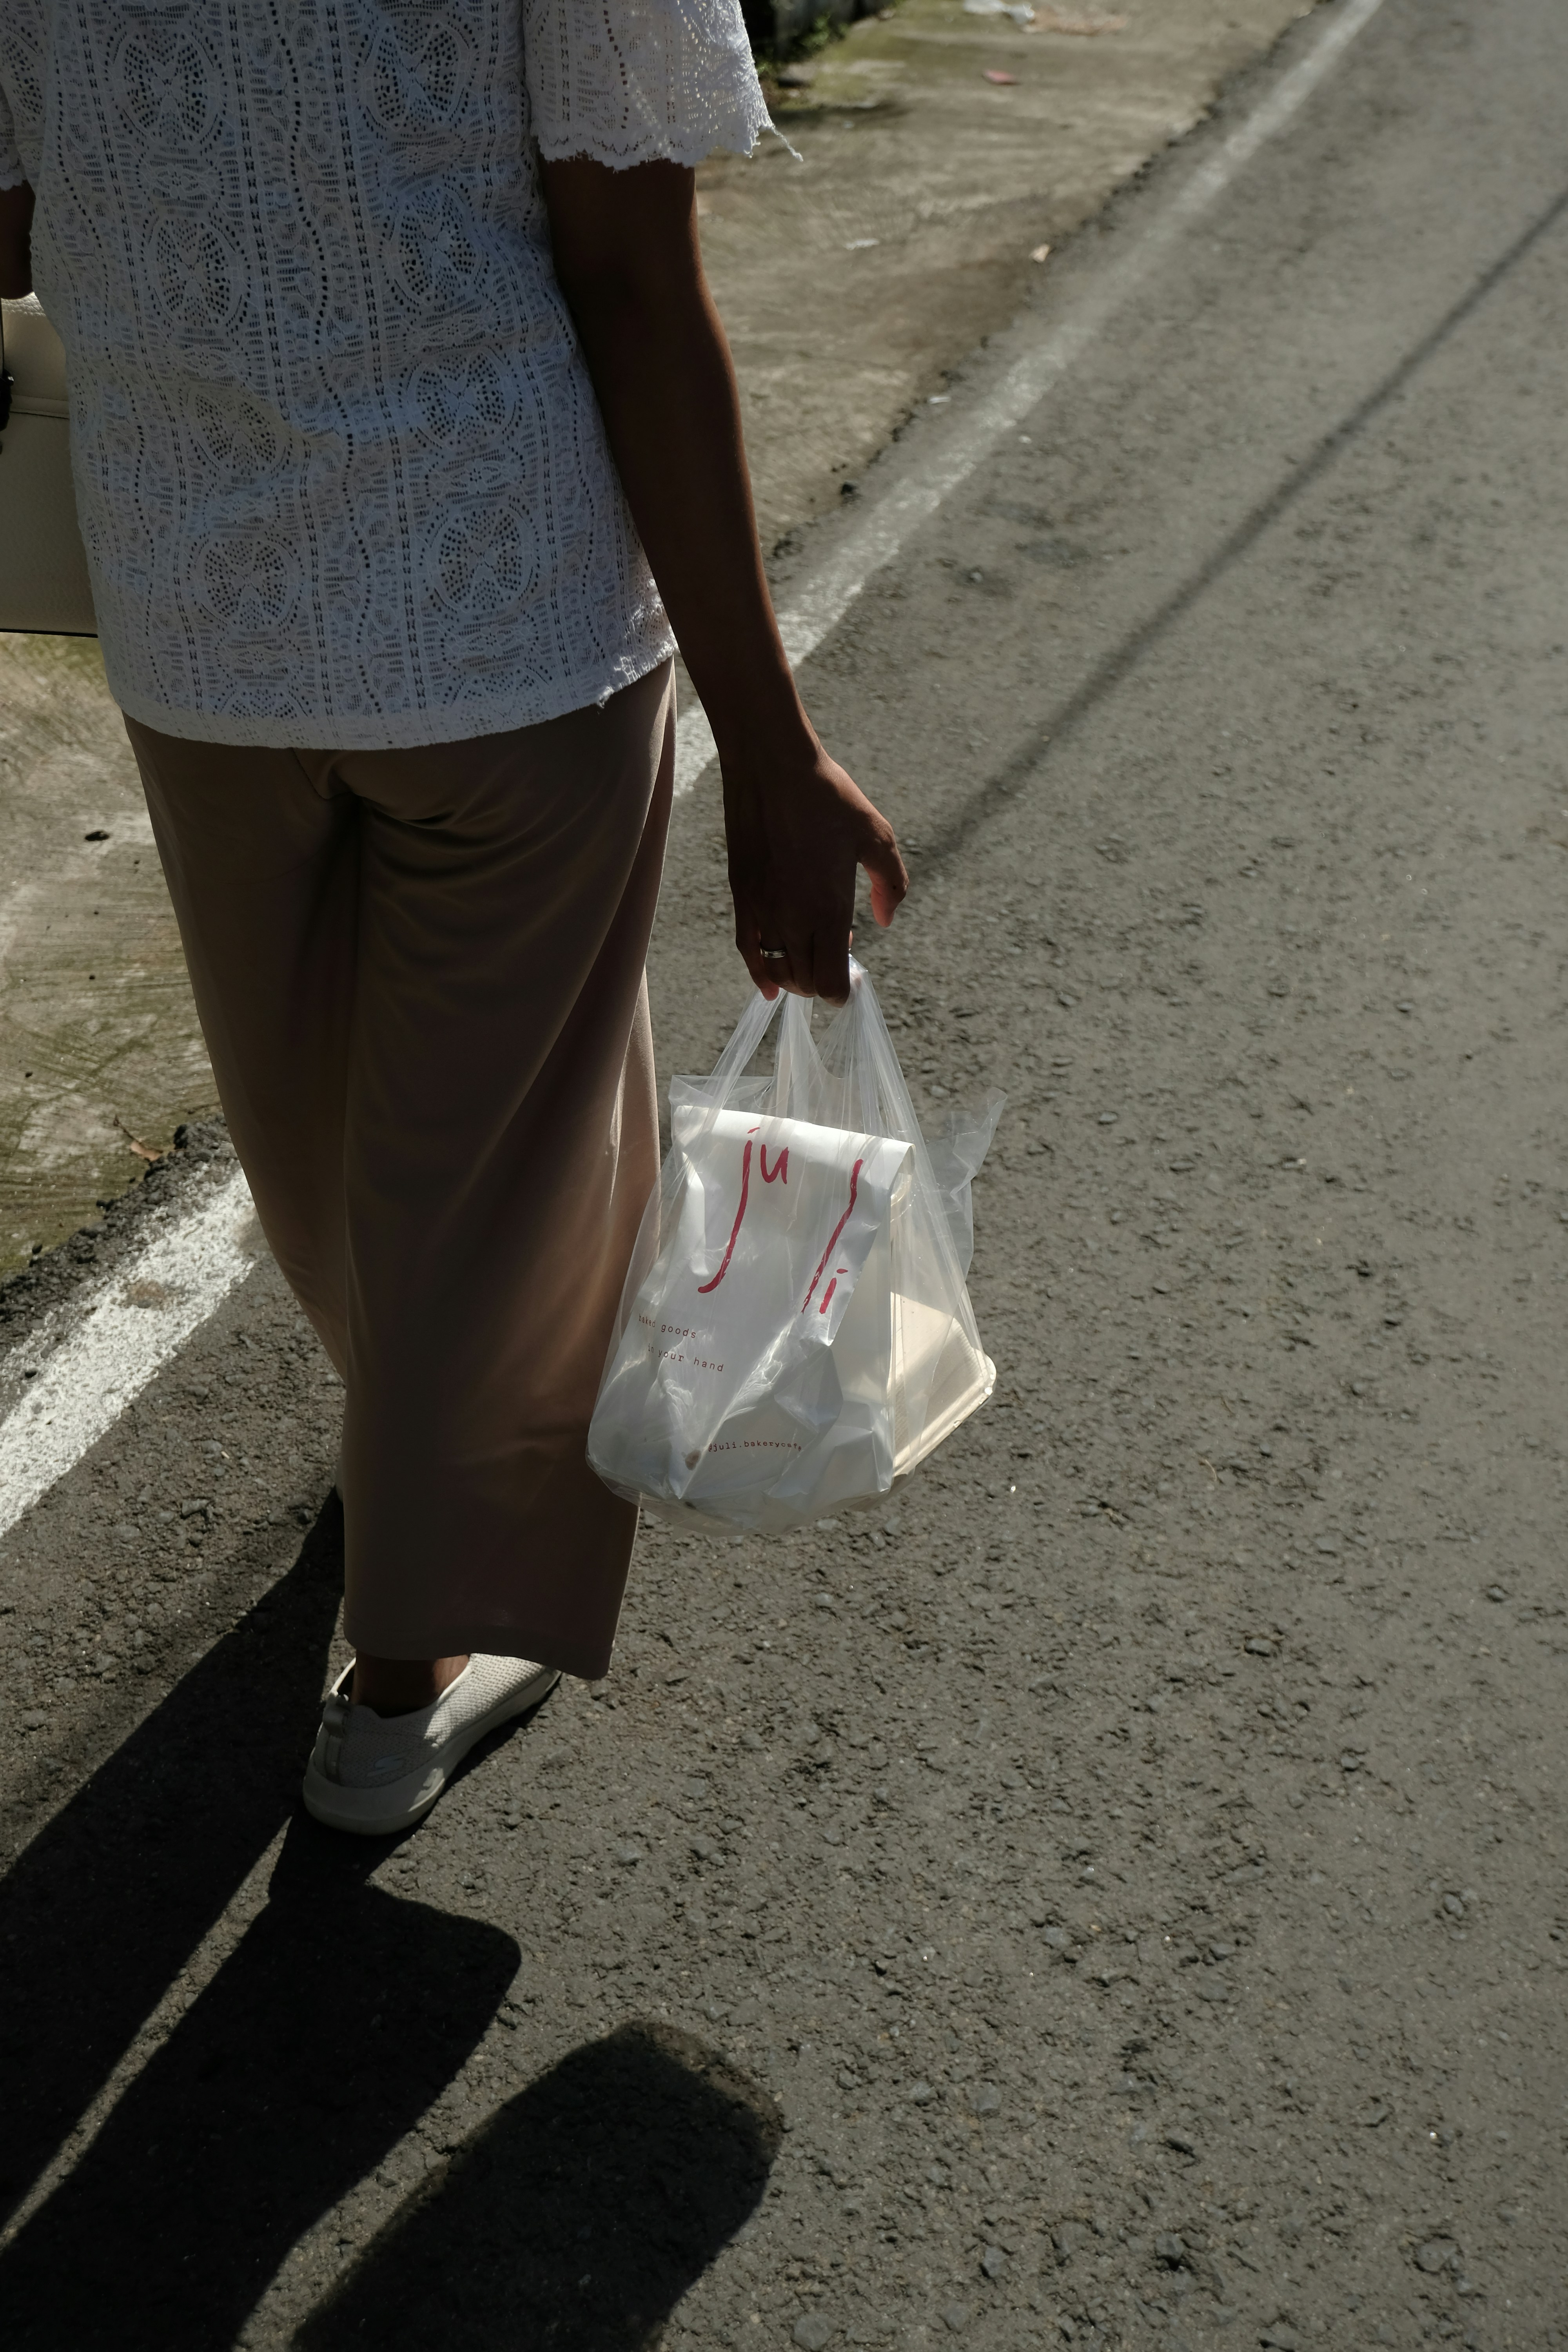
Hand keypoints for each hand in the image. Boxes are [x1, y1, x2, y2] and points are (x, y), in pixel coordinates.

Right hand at [723, 725, 908, 1003]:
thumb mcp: (876, 836)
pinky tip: (770, 984)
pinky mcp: (742, 895)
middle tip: (838, 953)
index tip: (851, 978)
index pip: (828, 982)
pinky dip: (760, 973)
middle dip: (822, 981)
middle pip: (803, 982)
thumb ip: (890, 884)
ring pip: (775, 971)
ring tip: (811, 956)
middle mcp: (790, 917)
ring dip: (795, 977)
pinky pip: (747, 949)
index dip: (841, 991)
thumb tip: (886, 919)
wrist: (772, 765)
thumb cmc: (829, 796)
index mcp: (827, 908)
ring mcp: (761, 909)